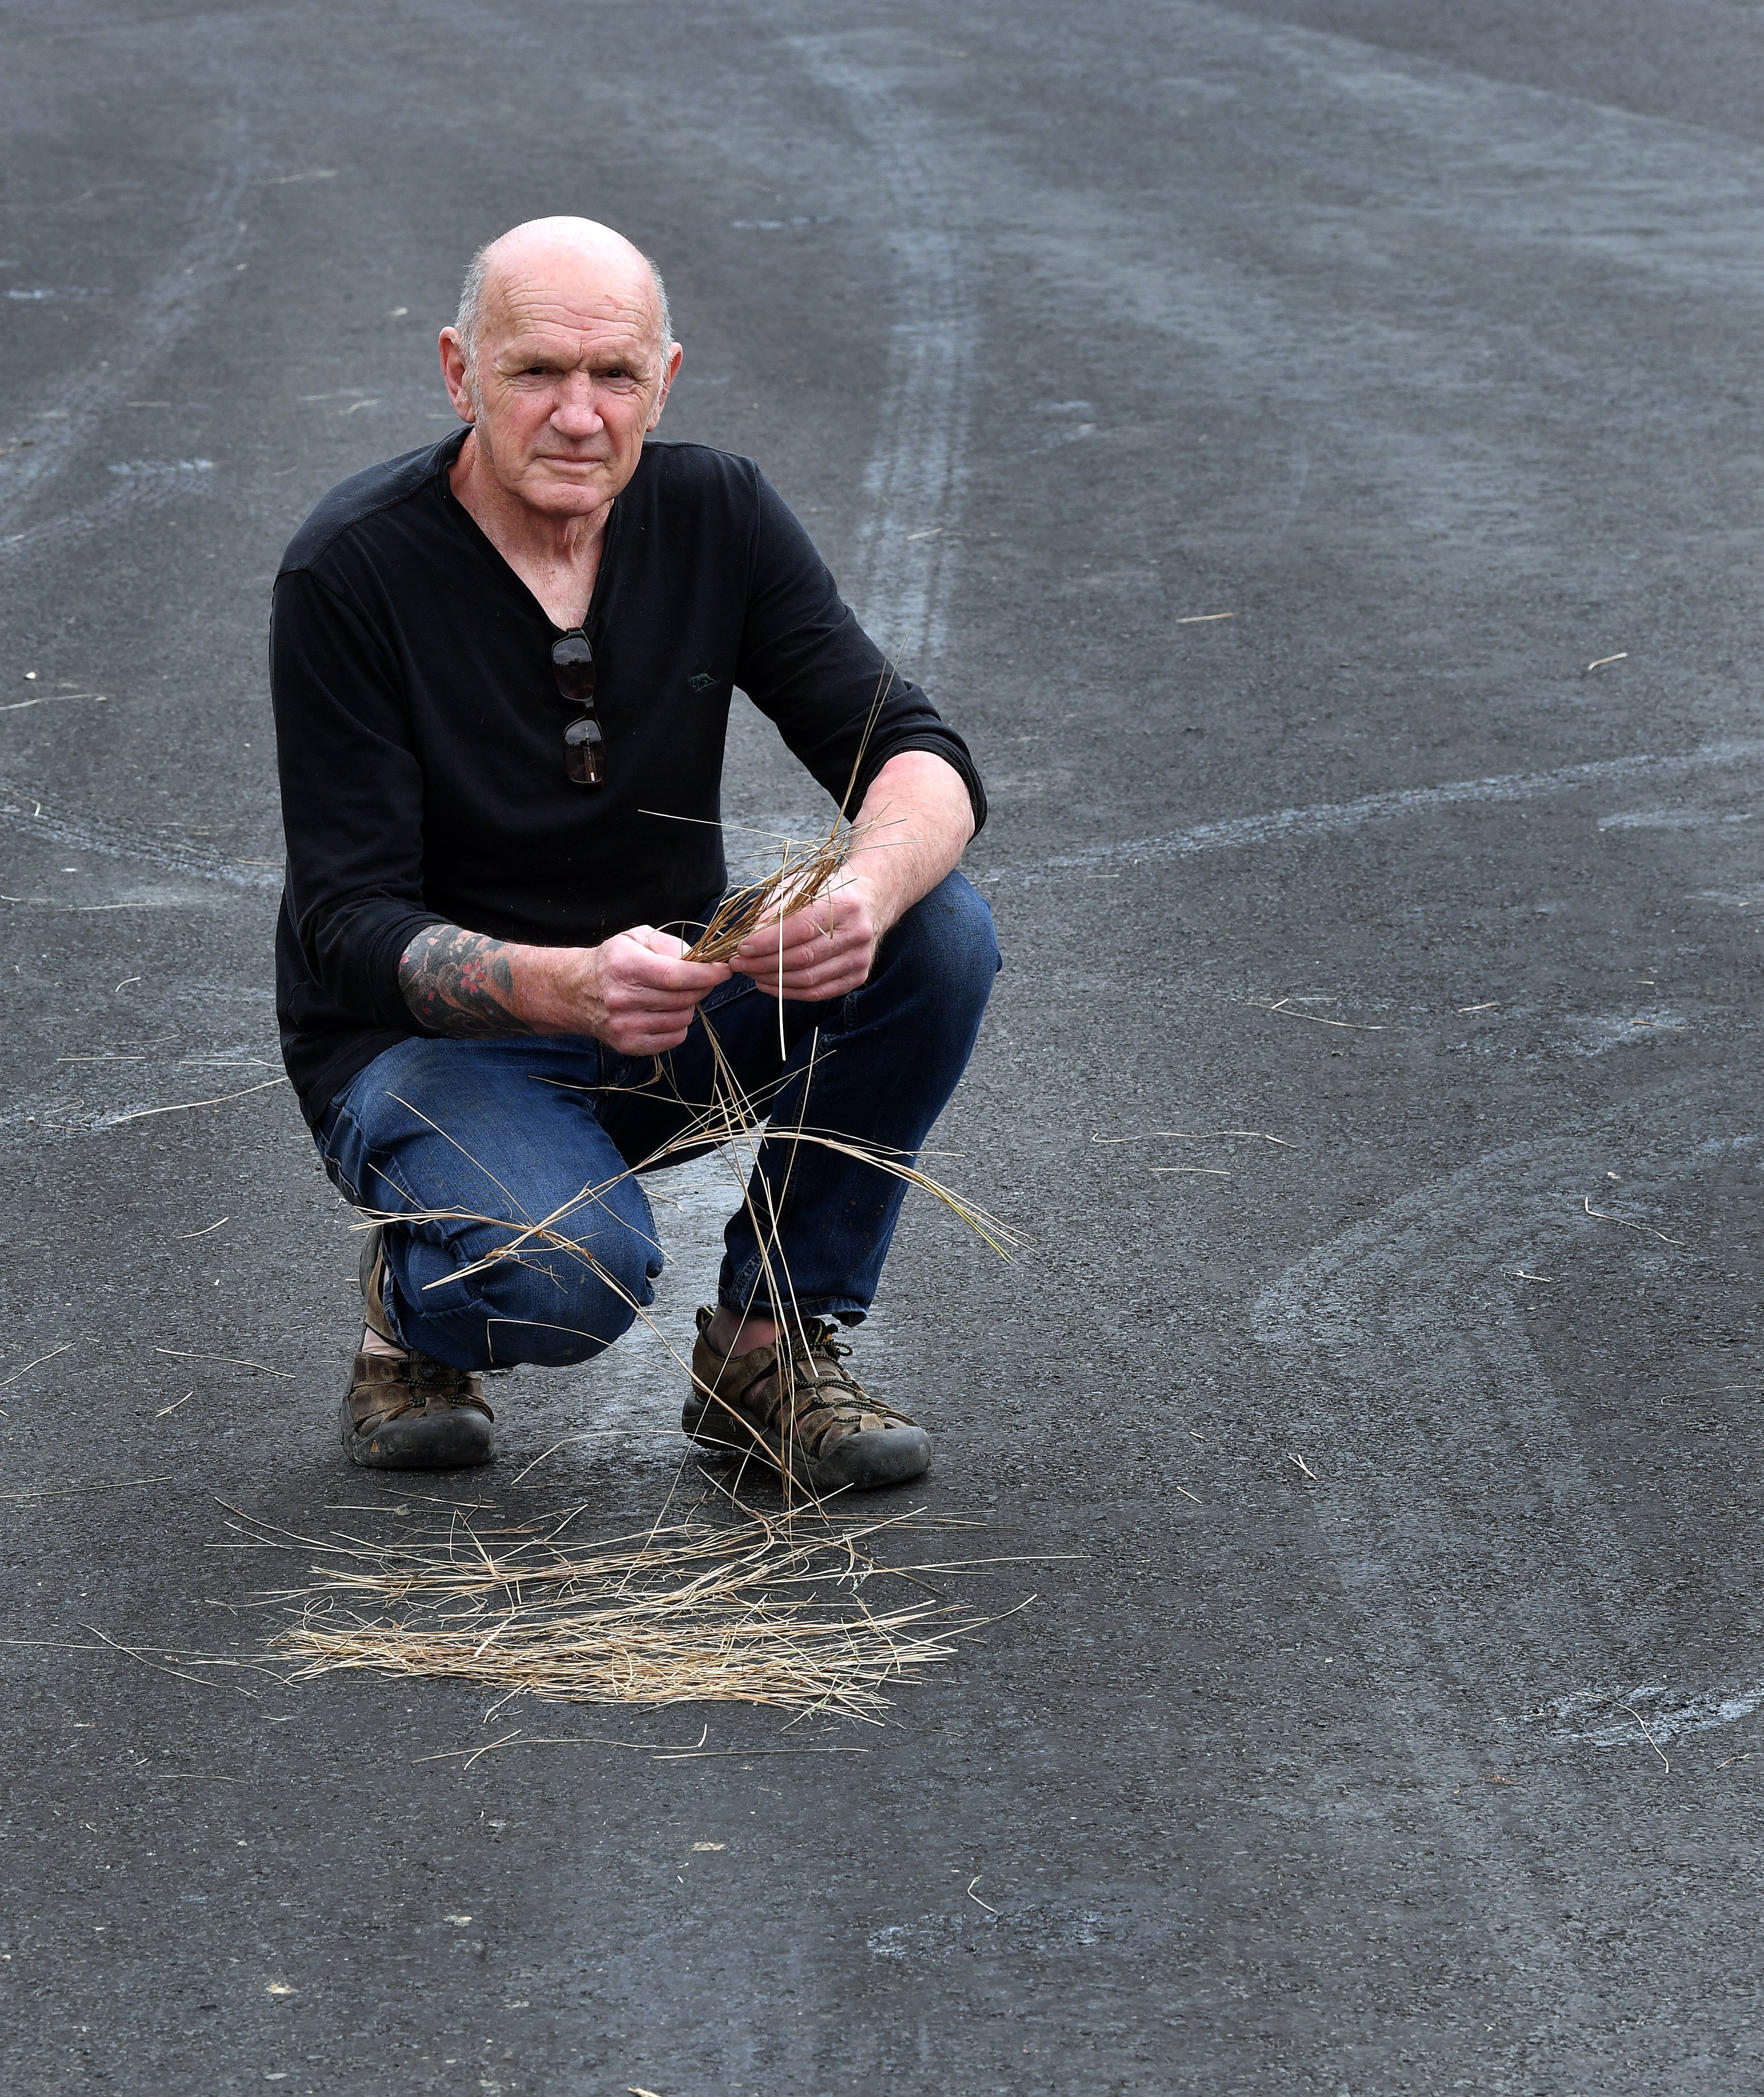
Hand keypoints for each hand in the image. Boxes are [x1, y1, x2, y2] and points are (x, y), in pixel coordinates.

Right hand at [574, 926, 730, 1052]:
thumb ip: (669, 944)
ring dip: (688, 1005)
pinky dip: (678, 1025)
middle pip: (683, 998)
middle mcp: (622, 998)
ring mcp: (625, 1025)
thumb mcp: (636, 938)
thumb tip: (699, 959)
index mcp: (626, 966)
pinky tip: (666, 1012)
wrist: (575, 991)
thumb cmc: (613, 961)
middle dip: (701, 987)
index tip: (723, 970)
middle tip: (699, 979)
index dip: (706, 974)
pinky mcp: (628, 1044)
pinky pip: (674, 1038)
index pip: (676, 976)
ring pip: (682, 1019)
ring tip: (674, 995)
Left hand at [733, 875, 884, 1001]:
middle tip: (739, 963)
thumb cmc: (827, 893)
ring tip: (750, 972)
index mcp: (844, 904)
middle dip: (764, 963)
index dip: (768, 941)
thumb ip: (777, 906)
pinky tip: (768, 984)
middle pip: (803, 958)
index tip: (742, 947)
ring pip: (808, 979)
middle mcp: (857, 933)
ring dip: (772, 980)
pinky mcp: (857, 976)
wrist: (868, 903)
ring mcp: (860, 958)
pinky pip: (818, 992)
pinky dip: (788, 992)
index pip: (801, 928)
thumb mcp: (802, 886)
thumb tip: (751, 934)